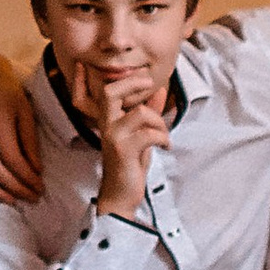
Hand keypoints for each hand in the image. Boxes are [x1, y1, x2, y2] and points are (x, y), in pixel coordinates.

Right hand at [91, 76, 171, 216]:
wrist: (120, 195)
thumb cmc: (129, 165)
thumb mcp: (140, 134)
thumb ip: (148, 112)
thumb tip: (159, 90)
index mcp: (107, 120)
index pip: (104, 91)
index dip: (113, 78)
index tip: (139, 74)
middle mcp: (106, 125)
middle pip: (111, 92)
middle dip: (134, 83)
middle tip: (150, 84)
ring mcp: (113, 136)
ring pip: (141, 112)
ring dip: (160, 123)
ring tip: (164, 136)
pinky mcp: (124, 150)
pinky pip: (149, 134)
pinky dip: (163, 138)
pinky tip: (165, 146)